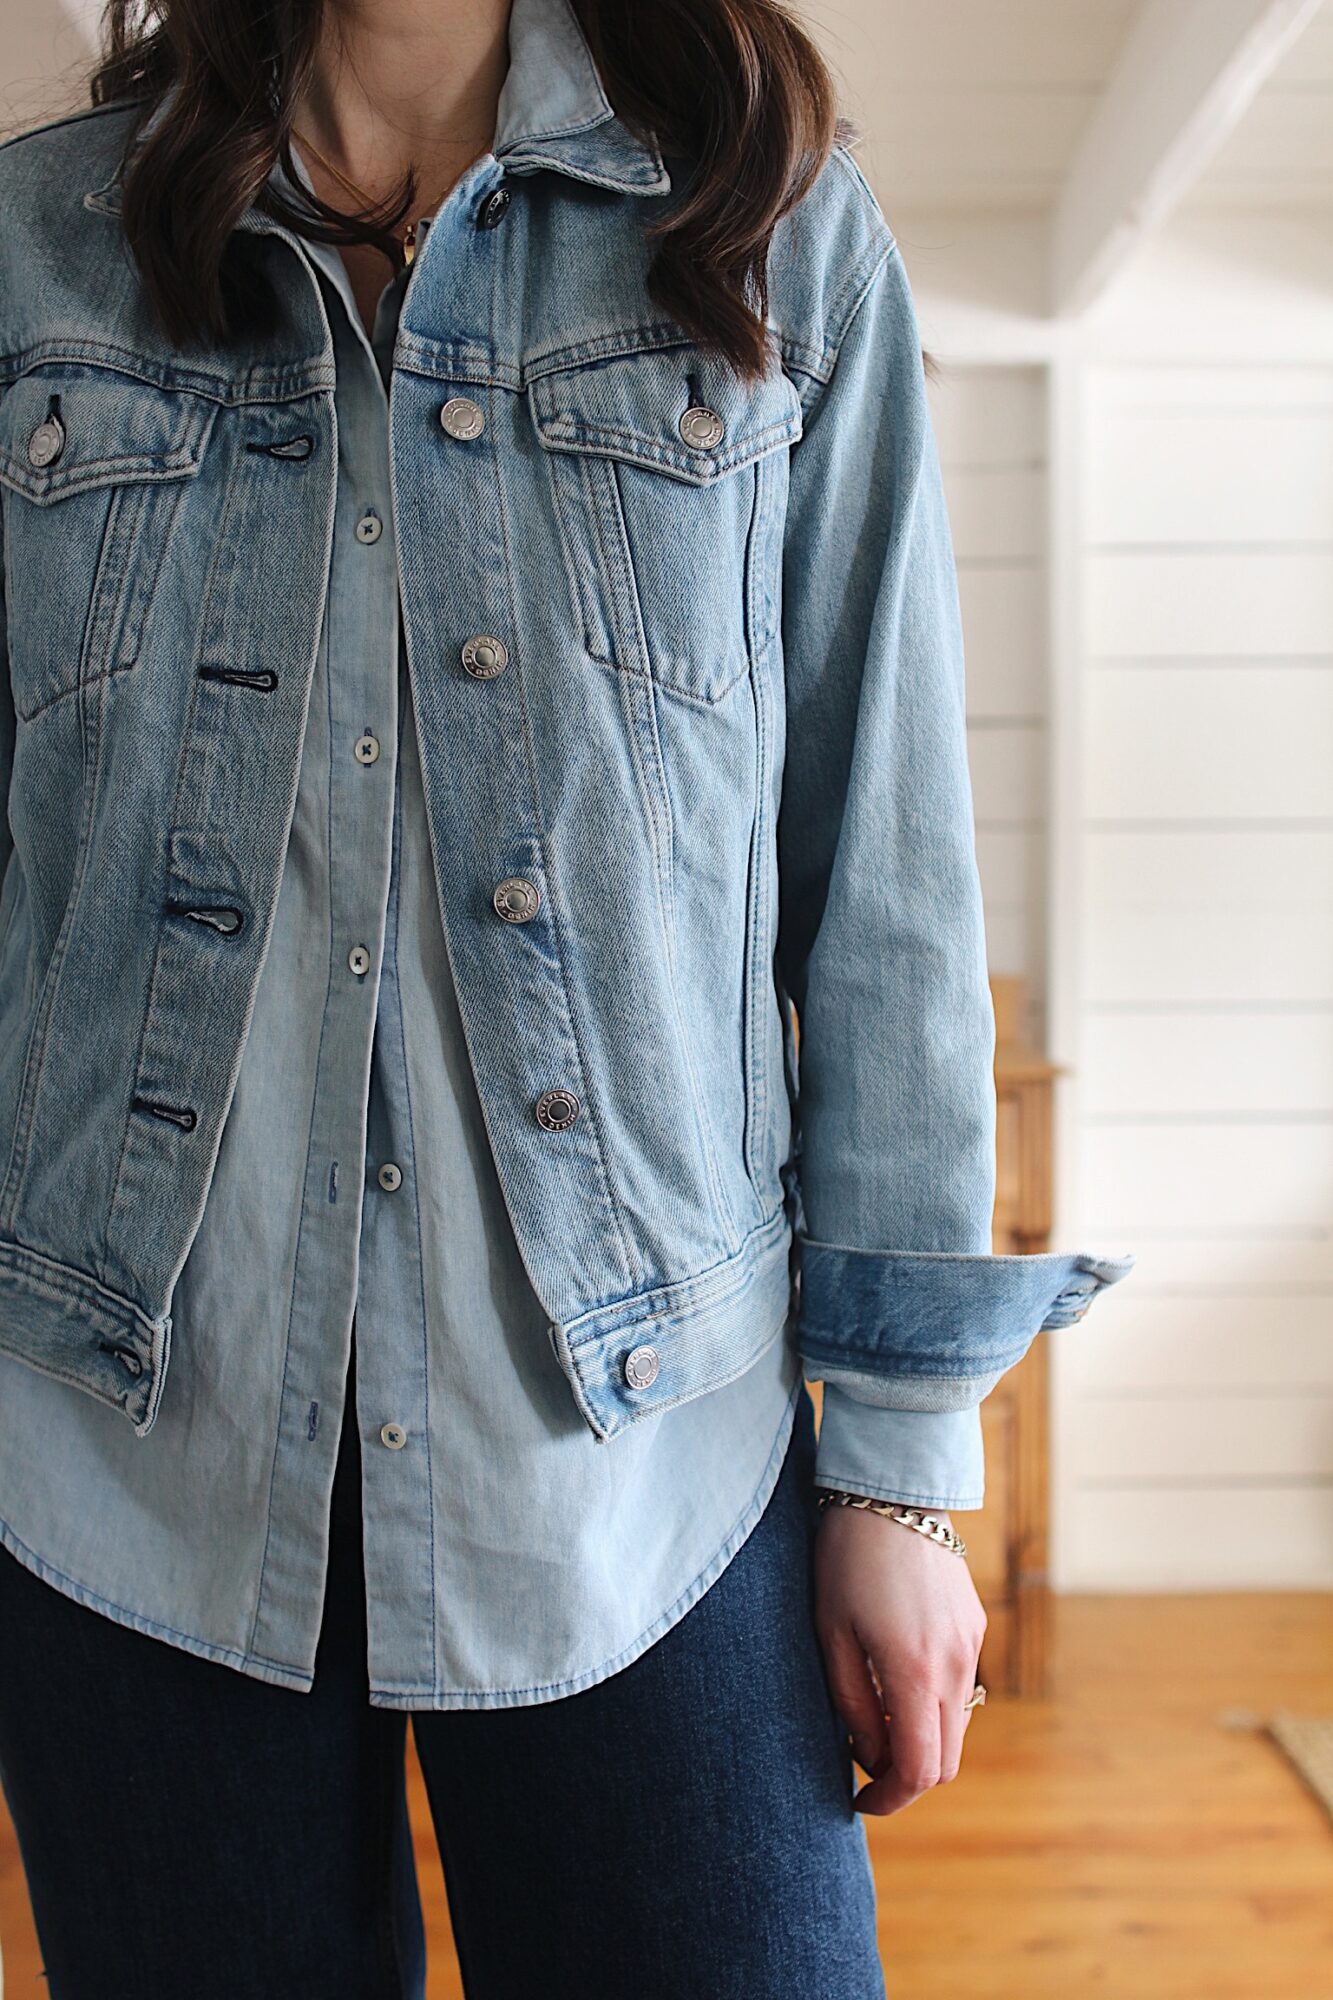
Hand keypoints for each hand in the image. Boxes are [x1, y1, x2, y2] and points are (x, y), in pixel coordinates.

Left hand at [814, 1501, 987, 1815]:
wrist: (892, 1490)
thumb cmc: (846, 1559)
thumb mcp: (831, 1634)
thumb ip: (854, 1705)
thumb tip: (870, 1756)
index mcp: (914, 1671)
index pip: (919, 1770)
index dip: (890, 1799)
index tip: (858, 1799)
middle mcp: (954, 1665)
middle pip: (945, 1760)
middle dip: (906, 1775)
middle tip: (861, 1761)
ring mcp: (971, 1644)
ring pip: (957, 1725)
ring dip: (922, 1739)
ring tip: (873, 1715)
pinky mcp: (974, 1625)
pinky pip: (961, 1687)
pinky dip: (933, 1704)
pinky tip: (895, 1677)